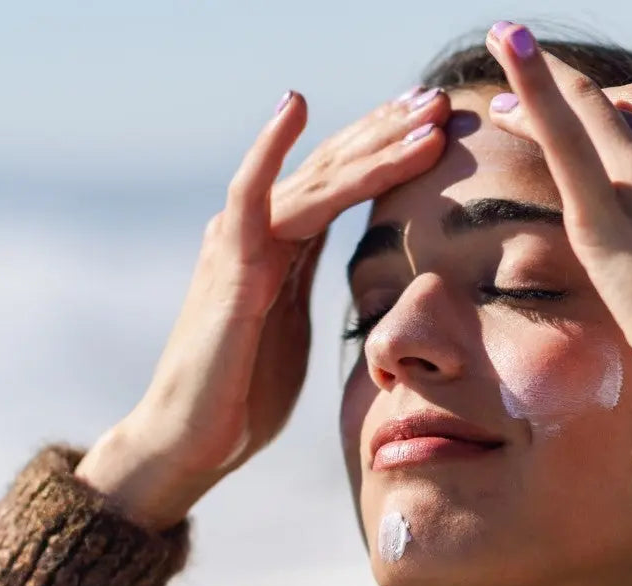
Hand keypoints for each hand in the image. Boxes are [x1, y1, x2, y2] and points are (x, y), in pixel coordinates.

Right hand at [78, 87, 450, 529]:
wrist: (190, 441)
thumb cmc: (242, 395)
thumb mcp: (294, 328)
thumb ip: (313, 288)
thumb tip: (358, 282)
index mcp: (282, 245)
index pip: (342, 181)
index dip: (388, 148)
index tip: (438, 122)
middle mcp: (259, 230)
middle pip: (333, 165)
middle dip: (389, 130)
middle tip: (441, 98)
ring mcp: (240, 243)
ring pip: (315, 178)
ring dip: (372, 144)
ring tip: (422, 114)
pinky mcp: (229, 267)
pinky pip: (250, 196)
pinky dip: (270, 148)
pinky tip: (294, 106)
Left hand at [481, 22, 631, 398]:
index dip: (626, 111)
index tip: (598, 116)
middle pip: (619, 110)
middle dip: (576, 100)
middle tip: (520, 99)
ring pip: (584, 110)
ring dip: (538, 82)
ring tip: (502, 57)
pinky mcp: (602, 217)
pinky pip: (561, 136)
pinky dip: (532, 84)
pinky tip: (507, 42)